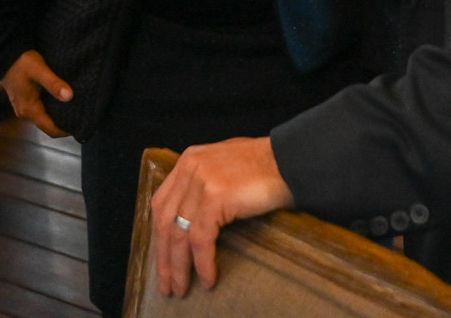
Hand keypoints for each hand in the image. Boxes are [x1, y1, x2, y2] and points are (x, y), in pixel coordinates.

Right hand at [1, 49, 72, 137]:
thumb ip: (53, 83)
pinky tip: (62, 102)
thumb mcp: (39, 70)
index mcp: (29, 110)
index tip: (80, 125)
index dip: (65, 131)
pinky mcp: (25, 102)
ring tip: (74, 109)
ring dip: (58, 116)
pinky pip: (41, 111)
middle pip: (48, 126)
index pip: (50, 129)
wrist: (5, 56)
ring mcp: (24, 108)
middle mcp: (25, 113)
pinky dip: (52, 109)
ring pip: (44, 119)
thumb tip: (69, 97)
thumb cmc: (22, 62)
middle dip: (64, 124)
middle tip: (81, 116)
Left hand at [151, 137, 293, 296]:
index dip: (158, 236)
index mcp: (189, 161)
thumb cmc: (265, 168)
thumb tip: (190, 221)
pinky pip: (200, 239)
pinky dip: (203, 263)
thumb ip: (203, 186)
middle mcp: (190, 168)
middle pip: (165, 221)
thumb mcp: (224, 170)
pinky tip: (208, 278)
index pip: (161, 204)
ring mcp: (201, 181)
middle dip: (164, 257)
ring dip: (179, 267)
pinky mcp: (215, 197)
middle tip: (167, 284)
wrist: (291, 161)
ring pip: (179, 234)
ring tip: (183, 288)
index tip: (162, 260)